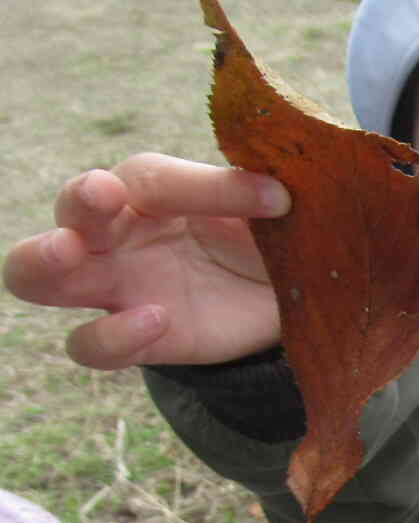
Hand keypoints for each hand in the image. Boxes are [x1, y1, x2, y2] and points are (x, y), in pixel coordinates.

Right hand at [4, 156, 287, 368]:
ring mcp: (115, 287)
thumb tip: (278, 191)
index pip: (153, 178)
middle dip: (77, 200)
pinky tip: (156, 320)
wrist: (277, 304)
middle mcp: (116, 233)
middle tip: (100, 195)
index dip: (208, 187)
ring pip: (36, 276)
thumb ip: (258, 201)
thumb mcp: (266, 216)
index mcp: (146, 190)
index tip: (278, 199)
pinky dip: (111, 335)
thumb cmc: (257, 239)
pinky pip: (89, 344)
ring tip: (69, 253)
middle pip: (68, 212)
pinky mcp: (133, 339)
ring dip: (43, 262)